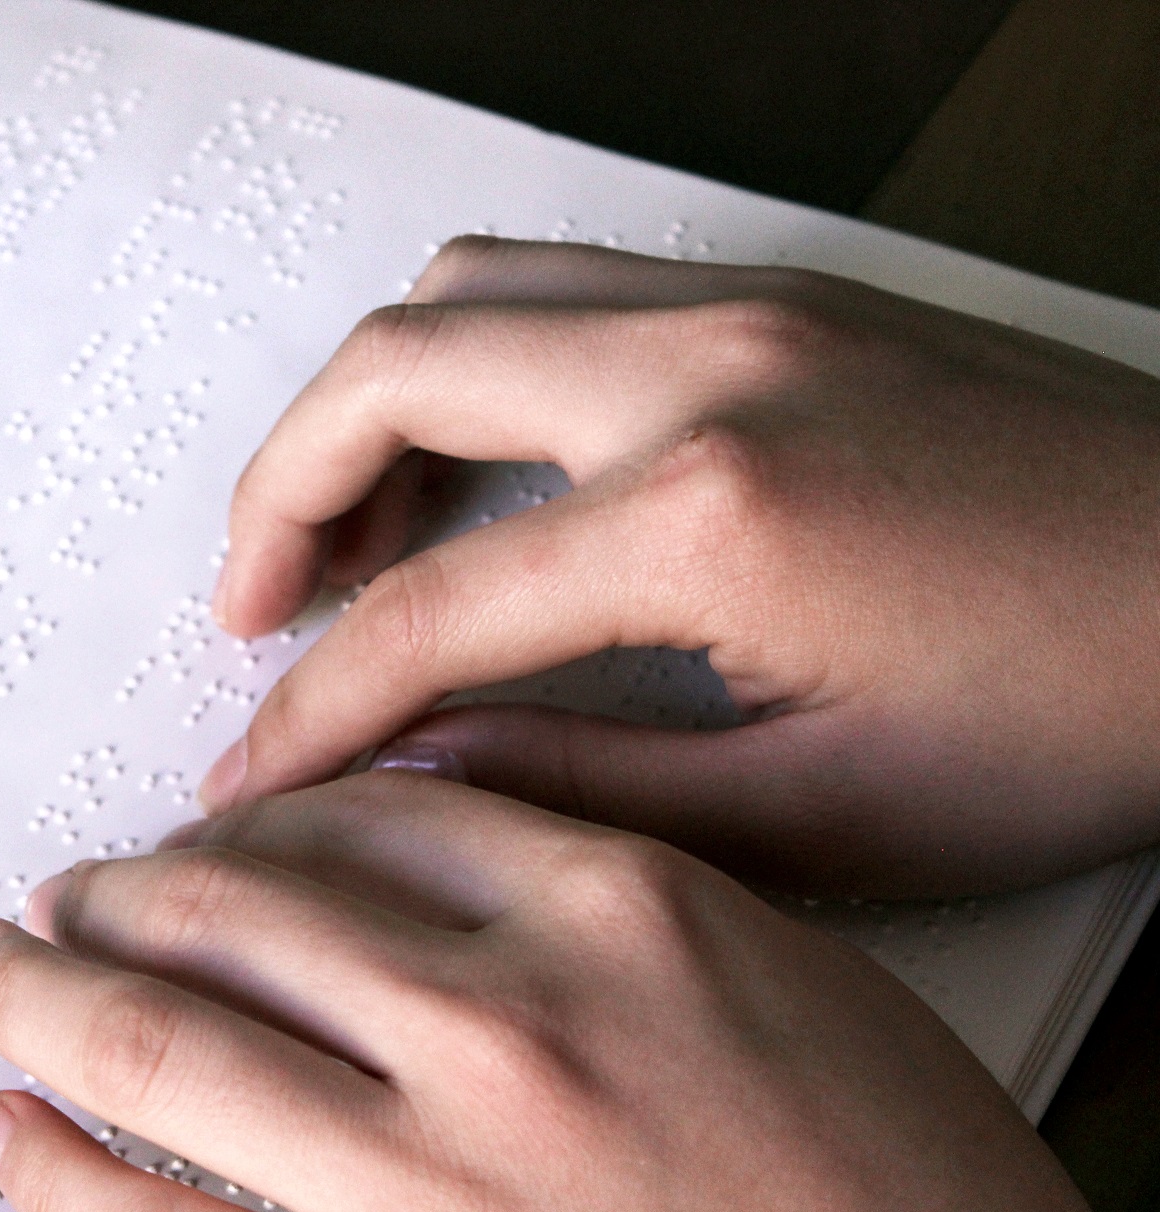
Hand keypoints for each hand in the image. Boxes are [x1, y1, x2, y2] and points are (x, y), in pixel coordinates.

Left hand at [0, 773, 1149, 1211]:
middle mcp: (500, 1026)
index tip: (208, 840)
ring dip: (43, 996)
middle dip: (121, 892)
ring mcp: (426, 1183)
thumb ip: (614, 887)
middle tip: (66, 891)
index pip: (365, 822)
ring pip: (163, 1045)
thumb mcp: (795, 977)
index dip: (255, 824)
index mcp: (614, 912)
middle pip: (238, 910)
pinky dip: (50, 1167)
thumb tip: (441, 838)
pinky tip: (1, 1125)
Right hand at [201, 237, 1159, 895]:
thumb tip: (422, 773)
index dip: (314, 707)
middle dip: (280, 496)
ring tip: (339, 533)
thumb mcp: (826, 810)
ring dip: (363, 407)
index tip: (256, 773)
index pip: (430, 606)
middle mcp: (714, 365)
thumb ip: (584, 785)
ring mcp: (750, 307)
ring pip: (462, 297)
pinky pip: (553, 288)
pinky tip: (475, 463)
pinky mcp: (784, 299)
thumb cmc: (1097, 701)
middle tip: (249, 610)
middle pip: (392, 376)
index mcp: (716, 509)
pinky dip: (463, 366)